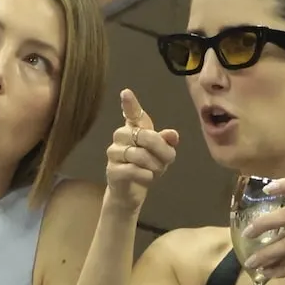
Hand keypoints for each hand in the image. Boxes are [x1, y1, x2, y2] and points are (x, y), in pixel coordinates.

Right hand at [104, 89, 178, 212]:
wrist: (132, 192)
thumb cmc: (147, 166)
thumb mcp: (163, 154)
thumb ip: (167, 142)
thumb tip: (172, 134)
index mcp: (134, 128)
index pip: (132, 113)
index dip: (130, 104)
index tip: (126, 93)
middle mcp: (121, 136)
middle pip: (145, 136)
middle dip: (161, 151)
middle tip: (165, 162)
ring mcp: (114, 153)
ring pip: (140, 155)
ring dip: (155, 166)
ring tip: (155, 172)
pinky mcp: (112, 170)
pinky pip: (133, 170)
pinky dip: (146, 176)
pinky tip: (147, 178)